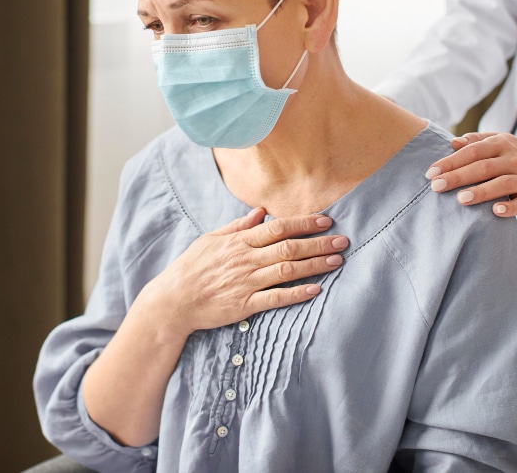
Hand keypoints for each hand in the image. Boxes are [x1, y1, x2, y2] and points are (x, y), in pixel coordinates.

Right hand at [141, 207, 347, 337]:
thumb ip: (238, 226)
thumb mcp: (211, 239)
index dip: (304, 223)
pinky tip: (315, 290)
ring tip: (337, 261)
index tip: (326, 220)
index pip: (278, 227)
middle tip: (343, 240)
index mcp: (239, 242)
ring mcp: (246, 283)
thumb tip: (260, 211)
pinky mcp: (244, 305)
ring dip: (314, 265)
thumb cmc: (191, 268)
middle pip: (289, 247)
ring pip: (287, 271)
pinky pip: (275, 298)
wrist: (173, 300)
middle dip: (318, 243)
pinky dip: (296, 294)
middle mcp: (245, 260)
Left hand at [424, 132, 516, 216]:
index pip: (472, 152)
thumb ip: (474, 141)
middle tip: (436, 187)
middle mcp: (513, 160)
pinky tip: (495, 211)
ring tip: (461, 199)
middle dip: (458, 177)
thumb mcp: (495, 141)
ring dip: (482, 192)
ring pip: (503, 184)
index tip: (431, 173)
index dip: (451, 162)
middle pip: (484, 167)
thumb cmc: (509, 155)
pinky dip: (510, 207)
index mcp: (500, 144)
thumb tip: (453, 143)